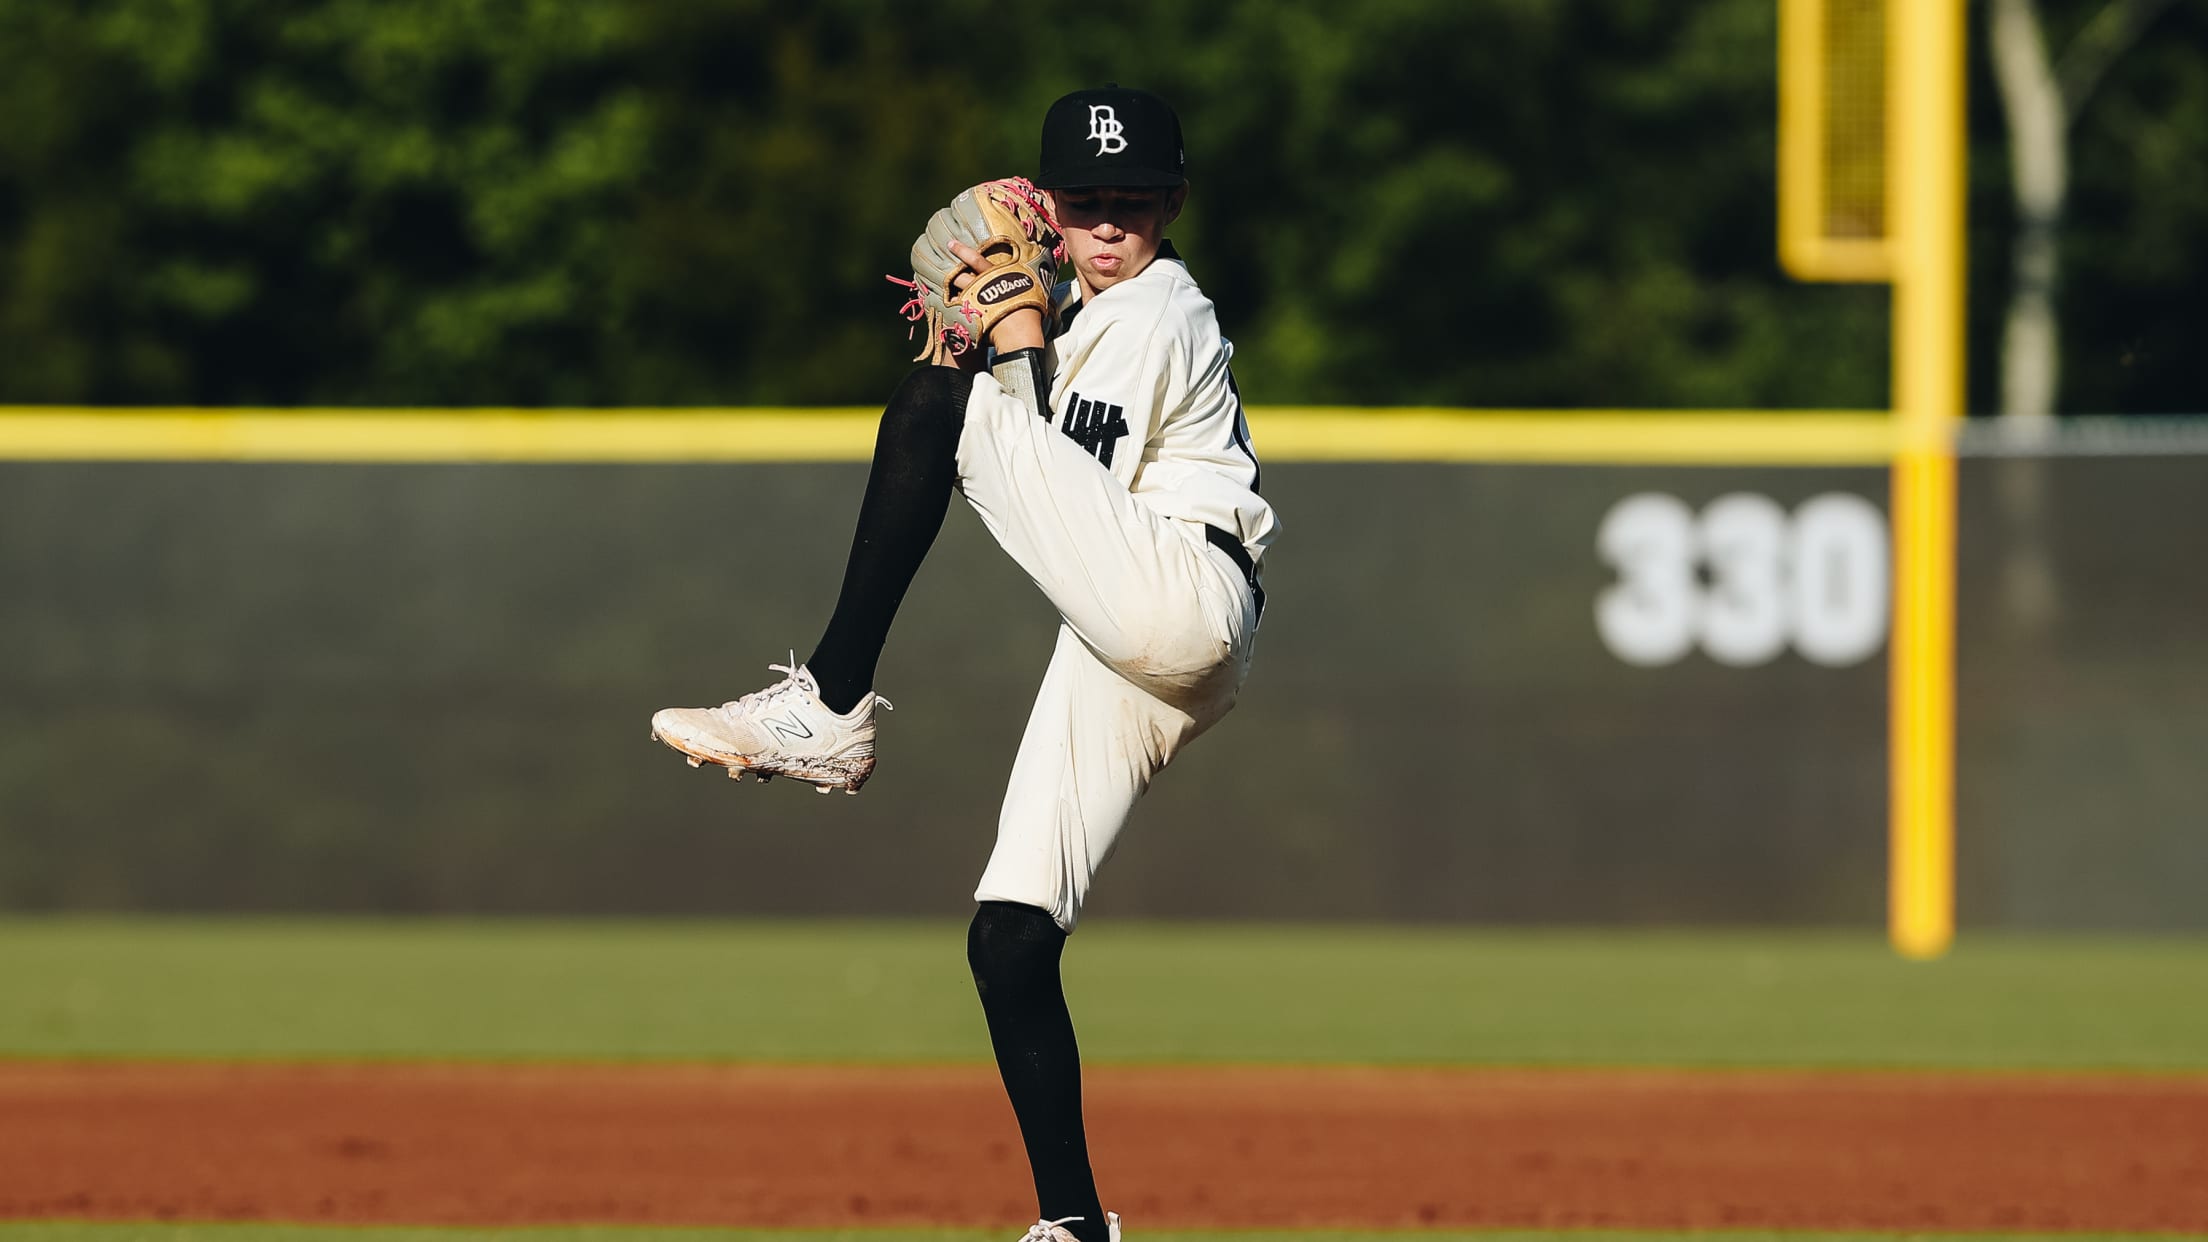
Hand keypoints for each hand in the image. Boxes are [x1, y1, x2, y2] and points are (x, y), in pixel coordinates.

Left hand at [949, 240, 1045, 355]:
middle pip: (962, 272)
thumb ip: (1034, 279)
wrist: (1020, 333)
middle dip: (949, 264)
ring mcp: (976, 300)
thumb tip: (1048, 265)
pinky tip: (940, 303)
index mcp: (999, 276)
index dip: (963, 252)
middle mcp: (984, 285)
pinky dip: (948, 305)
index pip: (977, 260)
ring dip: (946, 282)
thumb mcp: (1036, 290)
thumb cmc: (1031, 313)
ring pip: (957, 288)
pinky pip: (955, 309)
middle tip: (939, 256)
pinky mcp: (972, 315)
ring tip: (934, 277)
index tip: (951, 244)